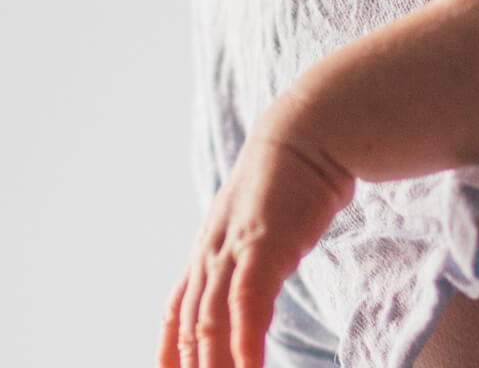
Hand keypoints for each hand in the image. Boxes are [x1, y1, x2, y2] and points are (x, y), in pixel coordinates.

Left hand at [162, 124, 356, 367]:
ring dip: (214, 367)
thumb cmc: (292, 181)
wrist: (308, 133)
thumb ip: (254, 262)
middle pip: (189, 328)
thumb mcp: (263, 229)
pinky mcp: (262, 245)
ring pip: (210, 322)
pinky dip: (245, 341)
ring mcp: (232, 250)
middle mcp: (211, 255)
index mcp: (209, 252)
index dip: (170, 352)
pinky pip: (246, 303)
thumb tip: (258, 295)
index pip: (177, 313)